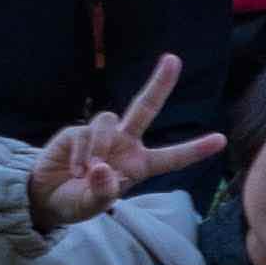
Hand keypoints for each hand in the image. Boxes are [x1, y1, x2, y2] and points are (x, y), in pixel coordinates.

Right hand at [24, 55, 223, 232]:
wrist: (45, 199)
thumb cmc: (77, 201)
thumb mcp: (93, 205)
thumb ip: (103, 191)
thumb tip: (101, 168)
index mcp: (139, 164)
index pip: (172, 157)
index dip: (195, 149)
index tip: (221, 140)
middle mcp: (124, 144)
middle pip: (144, 108)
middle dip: (159, 83)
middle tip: (173, 59)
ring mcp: (101, 136)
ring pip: (108, 120)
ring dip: (99, 147)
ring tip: (87, 172)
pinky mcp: (75, 133)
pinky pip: (83, 134)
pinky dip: (81, 155)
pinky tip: (75, 171)